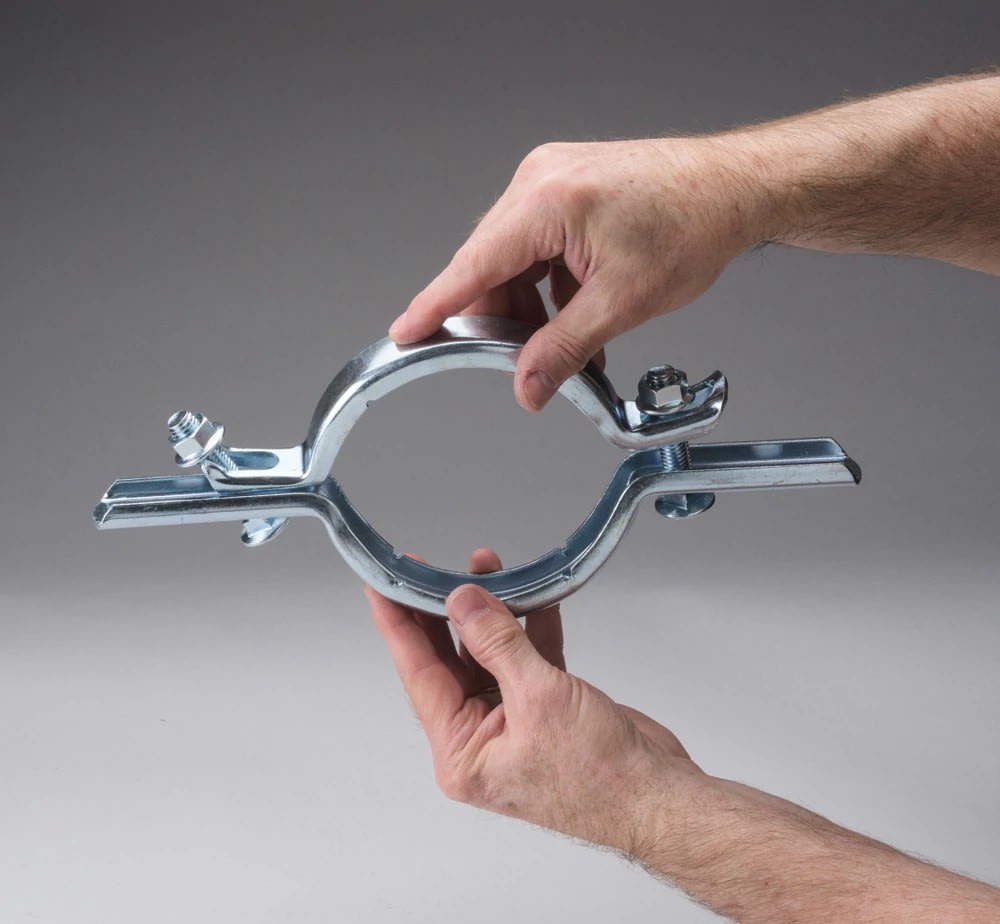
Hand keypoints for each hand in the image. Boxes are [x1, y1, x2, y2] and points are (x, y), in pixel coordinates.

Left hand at [365, 548, 702, 856]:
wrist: (658, 797)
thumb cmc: (600, 776)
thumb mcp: (539, 697)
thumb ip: (497, 644)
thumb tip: (464, 603)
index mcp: (462, 753)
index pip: (419, 675)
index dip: (399, 626)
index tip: (382, 588)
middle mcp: (480, 739)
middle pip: (449, 661)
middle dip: (446, 611)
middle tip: (430, 567)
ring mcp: (512, 723)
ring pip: (489, 655)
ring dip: (492, 613)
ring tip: (486, 567)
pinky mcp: (545, 709)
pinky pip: (526, 659)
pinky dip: (530, 628)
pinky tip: (533, 596)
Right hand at [389, 139, 764, 409]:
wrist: (733, 188)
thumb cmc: (691, 227)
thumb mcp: (622, 304)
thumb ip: (564, 350)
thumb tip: (527, 387)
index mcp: (547, 202)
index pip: (474, 266)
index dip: (436, 306)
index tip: (406, 333)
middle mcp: (540, 181)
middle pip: (490, 264)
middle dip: (498, 318)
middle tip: (514, 361)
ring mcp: (553, 179)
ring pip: (513, 258)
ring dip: (527, 305)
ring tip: (559, 343)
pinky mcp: (567, 188)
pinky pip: (536, 245)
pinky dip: (546, 285)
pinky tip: (571, 316)